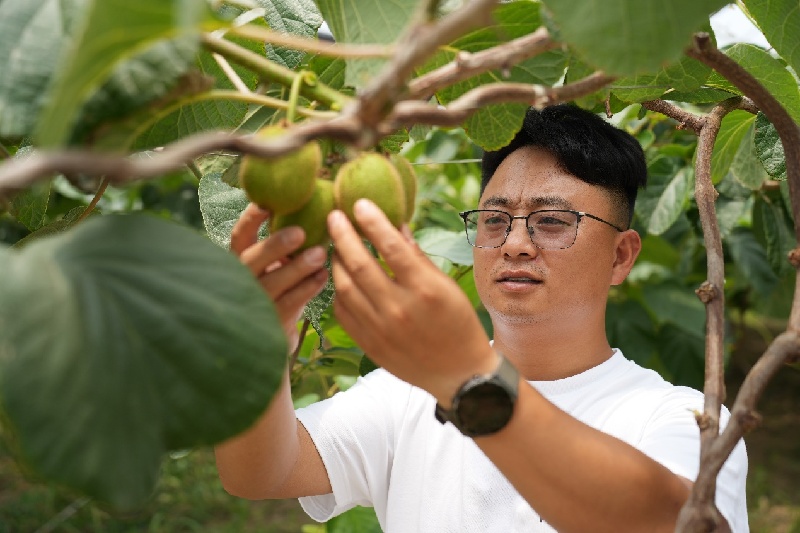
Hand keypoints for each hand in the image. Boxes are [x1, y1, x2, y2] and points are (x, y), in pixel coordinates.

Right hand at [231, 203, 328, 351]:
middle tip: (300, 232)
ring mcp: (256, 301)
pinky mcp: (273, 319)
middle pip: (250, 260)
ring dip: (297, 267)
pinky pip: (290, 302)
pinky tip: (323, 276)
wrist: (276, 333)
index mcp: (242, 258)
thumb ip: (288, 242)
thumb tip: (318, 207)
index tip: (267, 204)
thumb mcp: (278, 262)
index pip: (239, 235)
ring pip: (272, 283)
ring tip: (320, 254)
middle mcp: (244, 279)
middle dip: (274, 245)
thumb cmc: (282, 285)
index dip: (250, 219)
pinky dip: (308, 288)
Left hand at [328, 199, 496, 404]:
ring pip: (343, 287)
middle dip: (342, 235)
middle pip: (358, 264)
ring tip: (336, 246)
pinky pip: (342, 311)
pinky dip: (338, 290)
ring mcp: (380, 329)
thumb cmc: (458, 324)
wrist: (459, 375)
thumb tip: (396, 226)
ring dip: (336, 261)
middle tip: (333, 216)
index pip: (390, 247)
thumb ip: (418, 257)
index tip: (359, 204)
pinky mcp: (368, 344)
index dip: (372, 221)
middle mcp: (399, 308)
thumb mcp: (446, 287)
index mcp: (425, 289)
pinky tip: (341, 277)